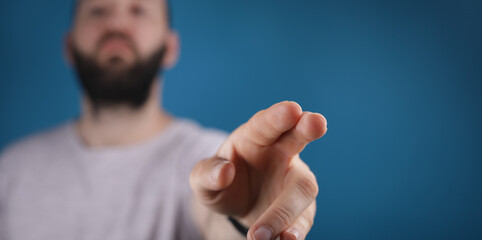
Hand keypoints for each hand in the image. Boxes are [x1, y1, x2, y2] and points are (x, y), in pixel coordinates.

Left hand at [190, 101, 326, 239]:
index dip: (279, 115)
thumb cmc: (221, 180)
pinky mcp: (301, 208)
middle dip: (307, 128)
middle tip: (318, 122)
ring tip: (266, 233)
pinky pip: (302, 218)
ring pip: (301, 187)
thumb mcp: (202, 178)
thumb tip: (224, 173)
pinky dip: (295, 230)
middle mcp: (281, 152)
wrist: (236, 202)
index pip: (266, 123)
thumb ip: (207, 173)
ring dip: (287, 208)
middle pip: (298, 138)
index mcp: (255, 136)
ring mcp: (293, 180)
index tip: (293, 109)